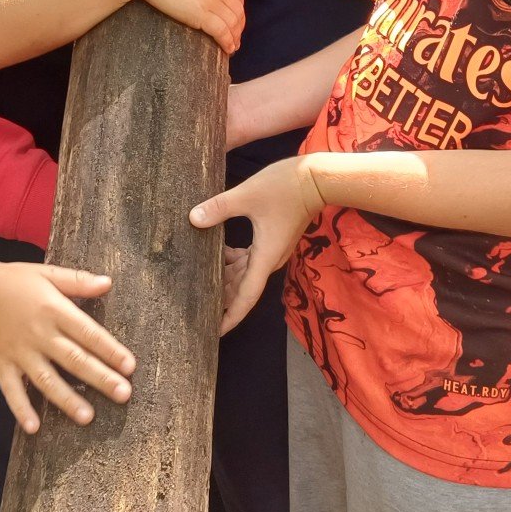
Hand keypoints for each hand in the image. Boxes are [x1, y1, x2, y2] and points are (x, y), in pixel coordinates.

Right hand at [0, 245, 135, 432]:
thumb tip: (108, 283)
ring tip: (87, 416)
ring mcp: (19, 351)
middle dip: (99, 378)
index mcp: (54, 309)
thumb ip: (78, 281)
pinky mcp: (1, 364)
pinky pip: (11, 389)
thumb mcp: (47, 273)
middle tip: (123, 394)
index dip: (110, 349)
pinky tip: (33, 427)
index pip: (88, 332)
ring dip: (66, 399)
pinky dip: (20, 408)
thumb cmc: (13, 280)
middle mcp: (39, 333)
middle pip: (73, 359)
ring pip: (46, 379)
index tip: (130, 366)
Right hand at [129, 0, 243, 53]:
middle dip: (239, 24)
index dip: (239, 7)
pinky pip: (221, 31)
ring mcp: (211, 1)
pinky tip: (228, 48)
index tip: (236, 17)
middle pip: (238, 10)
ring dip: (235, 36)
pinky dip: (227, 41)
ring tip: (233, 45)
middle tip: (236, 35)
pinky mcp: (200, 15)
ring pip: (232, 22)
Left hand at [189, 159, 325, 332]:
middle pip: (243, 288)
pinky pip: (251, 259)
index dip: (230, 316)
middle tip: (198, 305)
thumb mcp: (247, 195)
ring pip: (246, 273)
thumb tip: (193, 219)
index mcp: (264, 258)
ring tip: (201, 279)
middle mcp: (269, 259)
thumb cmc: (285, 187)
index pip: (246, 297)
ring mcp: (272, 250)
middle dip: (223, 298)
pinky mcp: (273, 239)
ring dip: (227, 278)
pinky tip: (221, 252)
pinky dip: (235, 260)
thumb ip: (219, 208)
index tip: (215, 332)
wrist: (318, 179)